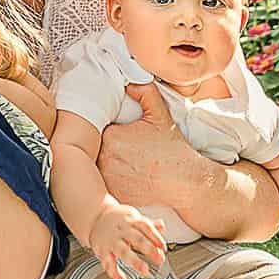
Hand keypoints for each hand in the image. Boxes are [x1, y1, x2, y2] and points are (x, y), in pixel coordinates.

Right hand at [88, 202, 166, 278]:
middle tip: (160, 259)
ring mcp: (111, 241)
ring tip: (145, 270)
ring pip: (123, 251)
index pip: (145, 226)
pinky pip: (108, 263)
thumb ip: (148, 224)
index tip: (163, 248)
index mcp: (131, 220)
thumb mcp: (133, 218)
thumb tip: (162, 226)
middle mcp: (121, 230)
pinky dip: (115, 273)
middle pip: (136, 238)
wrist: (94, 218)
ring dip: (135, 261)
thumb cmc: (118, 220)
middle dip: (149, 249)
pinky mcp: (102, 251)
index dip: (156, 237)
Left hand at [96, 81, 207, 208]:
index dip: (105, 130)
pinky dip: (110, 182)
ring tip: (123, 164)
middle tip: (121, 148)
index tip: (116, 133)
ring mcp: (107, 180)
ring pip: (95, 168)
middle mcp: (105, 159)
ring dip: (103, 165)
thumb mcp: (160, 116)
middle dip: (101, 147)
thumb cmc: (173, 150)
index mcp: (112, 136)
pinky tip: (125, 178)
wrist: (185, 183)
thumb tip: (129, 82)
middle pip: (93, 149)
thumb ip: (144, 93)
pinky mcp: (112, 196)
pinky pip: (103, 186)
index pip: (95, 129)